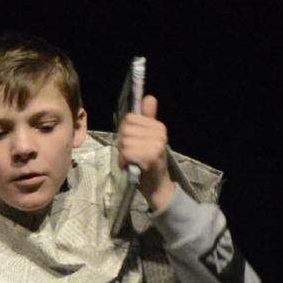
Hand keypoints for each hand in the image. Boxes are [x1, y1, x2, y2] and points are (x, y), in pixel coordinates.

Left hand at [117, 94, 176, 212]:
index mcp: (158, 126)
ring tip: (133, 161)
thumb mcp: (147, 138)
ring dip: (122, 155)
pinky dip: (124, 162)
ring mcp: (157, 144)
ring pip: (124, 142)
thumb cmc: (148, 162)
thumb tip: (149, 97)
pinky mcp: (151, 156)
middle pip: (125, 130)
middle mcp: (160, 132)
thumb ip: (147, 118)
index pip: (129, 118)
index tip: (133, 143)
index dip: (125, 132)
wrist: (157, 185)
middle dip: (122, 144)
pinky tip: (131, 166)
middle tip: (132, 155)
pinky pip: (126, 153)